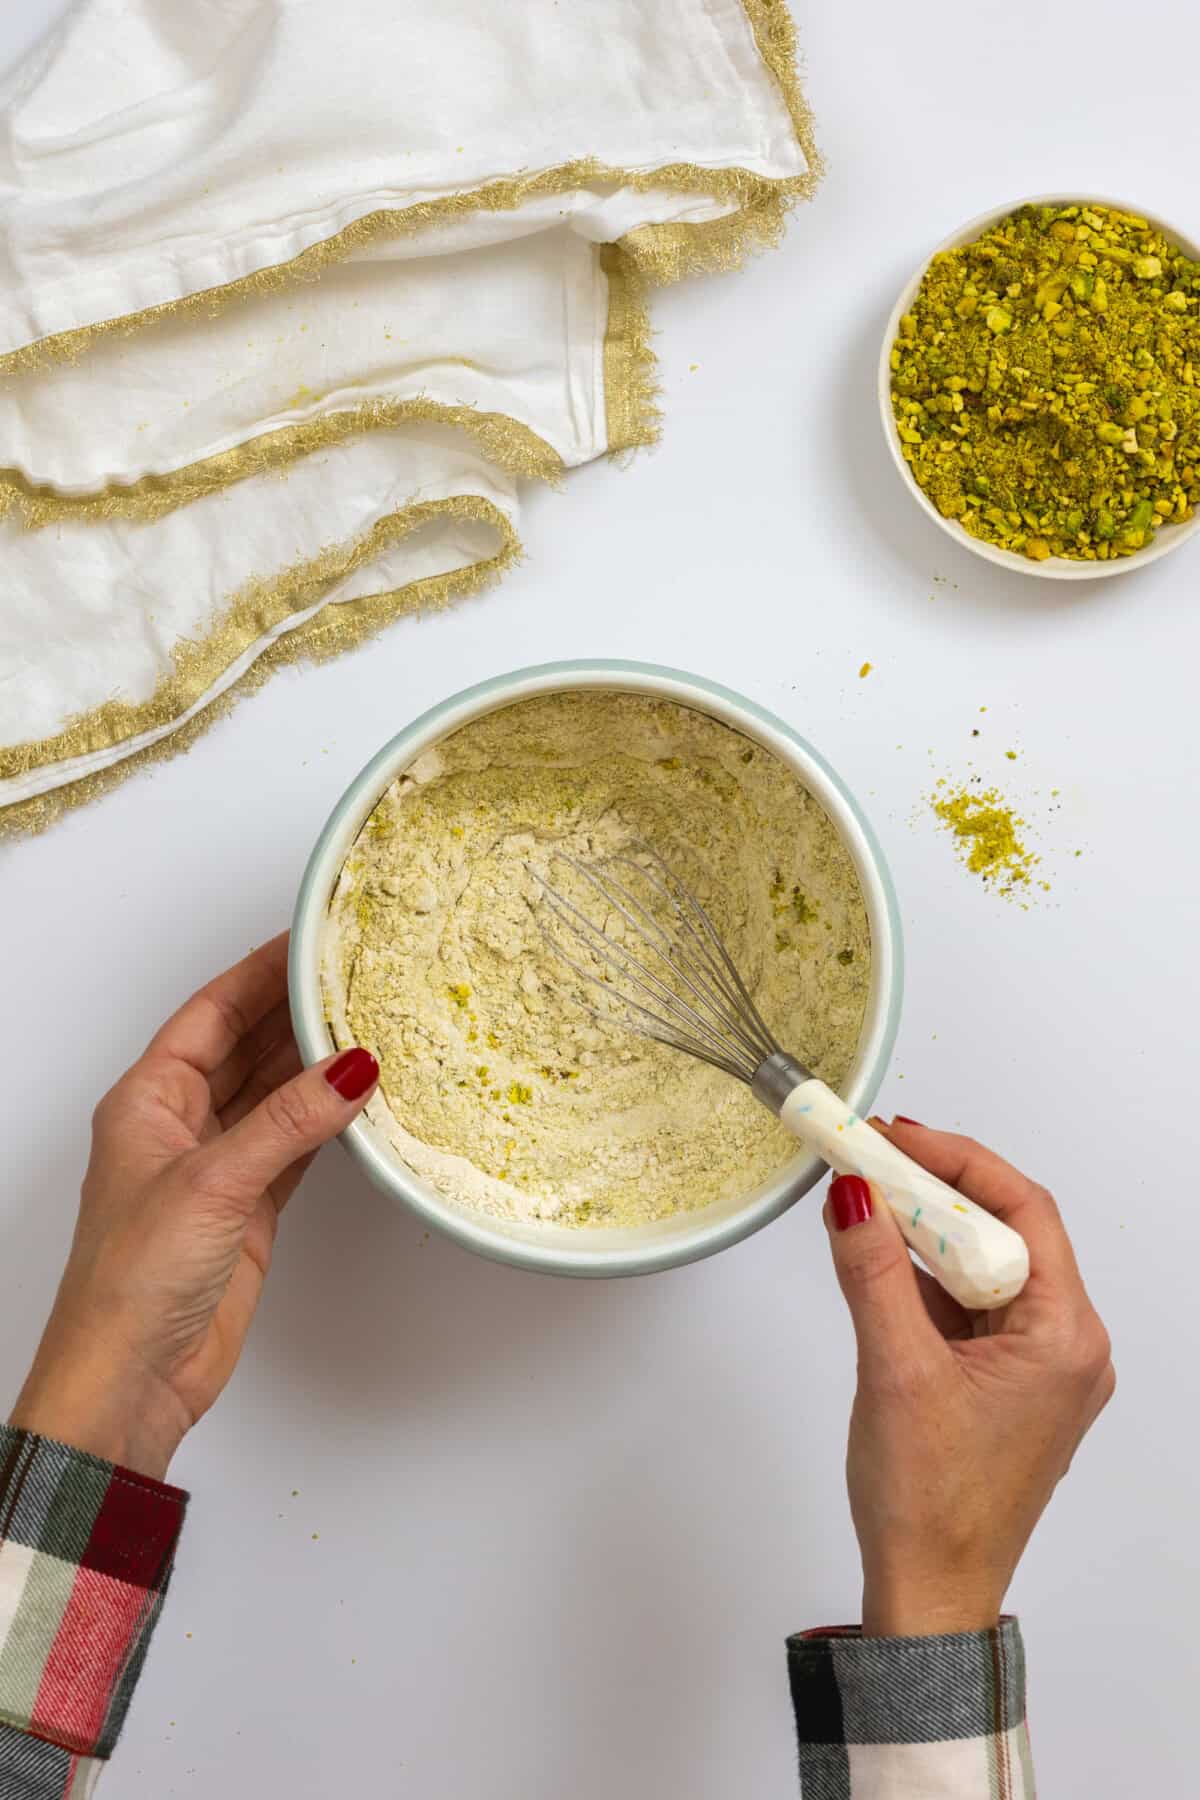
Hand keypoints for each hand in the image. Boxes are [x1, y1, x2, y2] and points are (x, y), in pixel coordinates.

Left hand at [9, 934, 377, 1479]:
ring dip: (318, 1066)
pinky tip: (362, 1100)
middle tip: (357, 978)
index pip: (210, 1012)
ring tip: (374, 1026)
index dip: (259, 972)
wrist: (130, 1379)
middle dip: (297, 1012)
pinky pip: (297, 1145)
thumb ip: (288, 1121)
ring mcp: (218, 1167)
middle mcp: (180, 1125)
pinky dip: (330, 1123)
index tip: (310, 942)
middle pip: (246, 1046)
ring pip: (276, 1094)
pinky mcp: (249, 1209)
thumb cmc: (131, 1282)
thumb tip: (350, 1067)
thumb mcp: (214, 1183)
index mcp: (146, 1100)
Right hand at [824, 1120, 1114, 1637]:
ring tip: (861, 1201)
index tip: (895, 1135)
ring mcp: (1038, 1368)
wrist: (929, 1595)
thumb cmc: (930, 1505)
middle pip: (1004, 1234)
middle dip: (932, 1192)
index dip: (956, 1160)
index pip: (1021, 1211)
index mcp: (1065, 1339)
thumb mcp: (894, 1370)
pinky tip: (877, 1258)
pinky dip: (923, 1278)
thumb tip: (853, 1192)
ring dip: (924, 1234)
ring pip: (983, 1268)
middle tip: (867, 1159)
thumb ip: (872, 1271)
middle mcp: (1067, 1347)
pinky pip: (969, 1306)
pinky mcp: (1007, 1385)